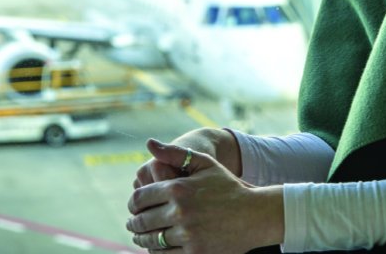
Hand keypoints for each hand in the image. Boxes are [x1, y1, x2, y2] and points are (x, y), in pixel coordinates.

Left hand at [126, 139, 282, 252]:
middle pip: (143, 221)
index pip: (140, 198)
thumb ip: (175, 153)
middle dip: (134, 223)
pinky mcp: (195, 252)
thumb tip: (149, 143)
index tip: (133, 207)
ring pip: (152, 240)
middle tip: (131, 225)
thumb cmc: (228, 186)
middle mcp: (180, 211)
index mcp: (178, 188)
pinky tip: (157, 248)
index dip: (133, 203)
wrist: (254, 215)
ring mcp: (188, 234)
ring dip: (142, 240)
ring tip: (140, 237)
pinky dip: (158, 252)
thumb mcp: (204, 163)